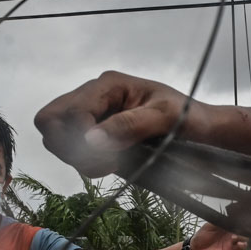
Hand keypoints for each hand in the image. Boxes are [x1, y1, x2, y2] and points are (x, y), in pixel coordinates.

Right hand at [35, 70, 190, 175]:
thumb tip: (91, 139)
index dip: (82, 140)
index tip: (108, 158)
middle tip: (102, 163)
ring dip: (76, 157)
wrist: (200, 128)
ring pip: (55, 137)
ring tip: (110, 164)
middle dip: (69, 147)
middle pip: (50, 121)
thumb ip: (129, 126)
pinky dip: (82, 161)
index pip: (70, 112)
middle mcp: (94, 96)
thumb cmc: (188, 117)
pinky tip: (109, 164)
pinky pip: (69, 148)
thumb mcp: (165, 118)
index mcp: (109, 85)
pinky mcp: (94, 132)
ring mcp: (92, 114)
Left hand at [188, 223, 244, 249]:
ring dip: (242, 237)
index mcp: (225, 225)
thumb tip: (226, 217)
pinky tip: (239, 244)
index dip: (239, 220)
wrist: (196, 249)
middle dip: (243, 229)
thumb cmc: (201, 236)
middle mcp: (229, 232)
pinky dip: (242, 245)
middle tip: (236, 230)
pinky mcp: (231, 249)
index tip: (240, 219)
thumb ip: (217, 222)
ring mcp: (231, 241)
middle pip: (242, 229)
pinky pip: (240, 247)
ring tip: (234, 237)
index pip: (236, 221)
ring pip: (243, 238)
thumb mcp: (208, 226)